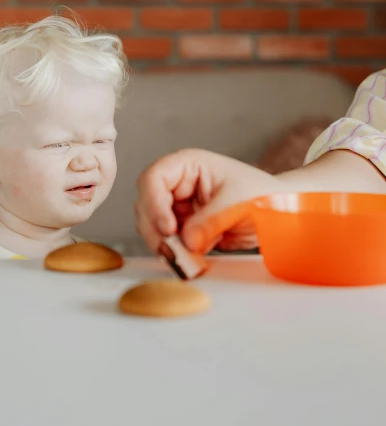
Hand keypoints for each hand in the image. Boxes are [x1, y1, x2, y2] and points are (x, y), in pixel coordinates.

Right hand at [135, 148, 281, 253]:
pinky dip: (175, 252)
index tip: (168, 228)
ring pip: (152, 225)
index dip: (154, 203)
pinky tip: (190, 259)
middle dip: (155, 229)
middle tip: (171, 250)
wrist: (279, 212)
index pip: (155, 178)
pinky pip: (168, 241)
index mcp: (189, 165)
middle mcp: (178, 183)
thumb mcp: (237, 204)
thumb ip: (210, 221)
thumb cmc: (262, 194)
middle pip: (146, 203)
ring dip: (163, 243)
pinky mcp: (183, 227)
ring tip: (184, 257)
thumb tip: (187, 241)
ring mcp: (178, 206)